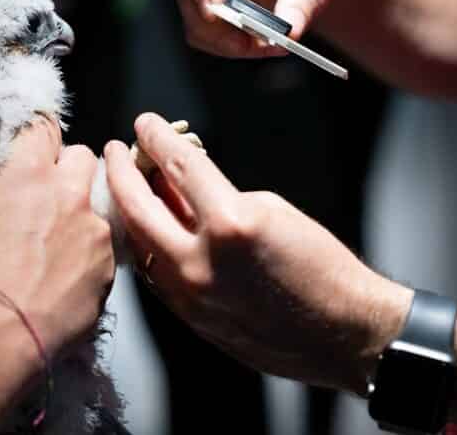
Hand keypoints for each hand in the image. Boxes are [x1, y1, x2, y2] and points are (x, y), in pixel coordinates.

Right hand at [0, 116, 114, 358]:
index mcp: (27, 174)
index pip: (43, 126)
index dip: (35, 131)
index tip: (27, 142)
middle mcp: (69, 195)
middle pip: (83, 157)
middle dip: (66, 166)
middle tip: (43, 189)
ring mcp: (94, 234)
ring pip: (97, 205)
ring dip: (79, 211)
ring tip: (54, 237)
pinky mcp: (106, 271)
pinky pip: (104, 251)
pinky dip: (86, 256)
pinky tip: (62, 275)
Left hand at [104, 113, 410, 393]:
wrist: (343, 332)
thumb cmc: (320, 267)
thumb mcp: (269, 209)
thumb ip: (216, 194)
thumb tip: (178, 181)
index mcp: (230, 224)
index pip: (179, 166)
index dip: (157, 137)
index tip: (145, 123)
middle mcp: (201, 261)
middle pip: (138, 205)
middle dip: (121, 172)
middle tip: (113, 152)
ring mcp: (191, 295)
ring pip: (138, 243)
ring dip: (127, 210)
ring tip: (125, 186)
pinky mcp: (190, 317)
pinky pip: (153, 273)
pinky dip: (145, 245)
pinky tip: (145, 227)